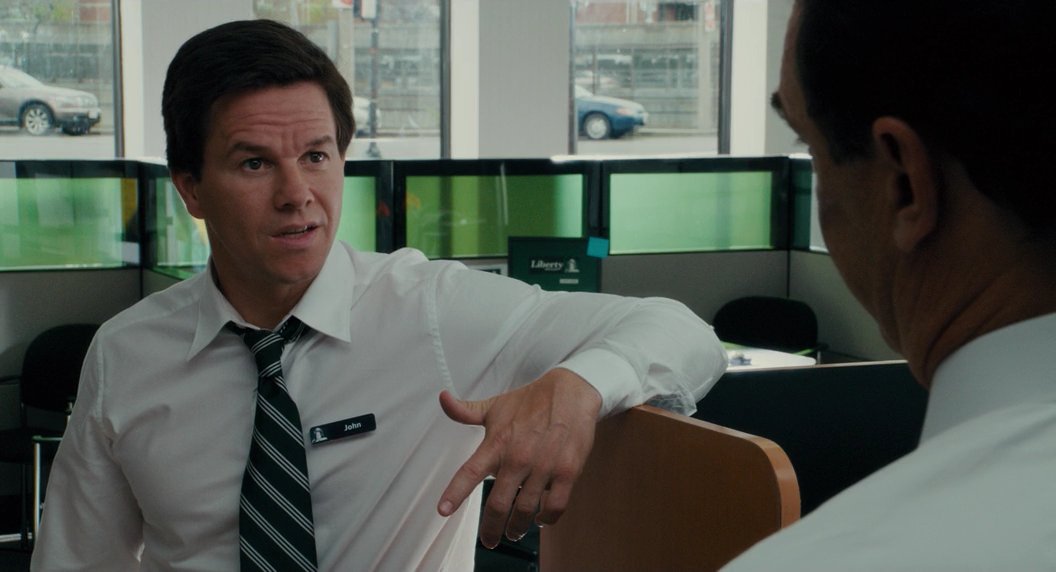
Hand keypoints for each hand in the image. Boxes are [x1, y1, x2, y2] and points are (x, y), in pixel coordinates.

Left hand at [436, 368, 602, 548]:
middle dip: (491, 529)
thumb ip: (466, 410)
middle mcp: (517, 458)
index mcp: (497, 444)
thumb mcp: (495, 405)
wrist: (571, 392)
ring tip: (514, 532)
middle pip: (498, 505)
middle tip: (490, 540)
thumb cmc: (530, 400)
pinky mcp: (567, 472)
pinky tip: (542, 519)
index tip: (443, 510)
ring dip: (518, 527)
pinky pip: (555, 506)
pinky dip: (547, 518)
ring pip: (526, 511)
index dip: (455, 493)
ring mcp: (543, 466)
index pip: (470, 472)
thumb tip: (443, 399)